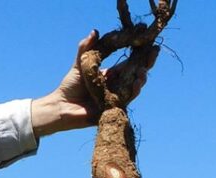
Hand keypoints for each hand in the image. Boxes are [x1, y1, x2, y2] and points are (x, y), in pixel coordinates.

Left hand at [31, 30, 159, 137]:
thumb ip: (86, 48)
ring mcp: (116, 97)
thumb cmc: (69, 86)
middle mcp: (116, 86)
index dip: (138, 53)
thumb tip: (95, 31)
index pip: (128, 63)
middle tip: (154, 52)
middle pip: (135, 73)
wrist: (62, 106)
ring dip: (141, 78)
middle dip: (146, 63)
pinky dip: (133, 91)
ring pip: (134, 86)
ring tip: (143, 70)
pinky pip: (127, 99)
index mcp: (110, 75)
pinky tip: (137, 83)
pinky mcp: (114, 108)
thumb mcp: (80, 64)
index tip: (147, 42)